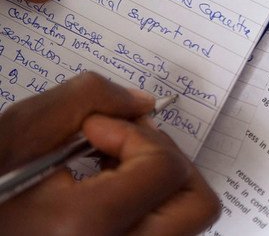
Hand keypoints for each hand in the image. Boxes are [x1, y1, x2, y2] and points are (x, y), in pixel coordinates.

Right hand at [0, 72, 220, 234]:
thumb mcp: (16, 134)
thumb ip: (84, 100)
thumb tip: (142, 104)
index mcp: (88, 226)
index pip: (164, 169)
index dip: (137, 134)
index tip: (97, 127)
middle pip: (197, 203)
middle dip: (168, 159)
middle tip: (125, 143)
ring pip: (185, 219)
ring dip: (161, 180)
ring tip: (112, 165)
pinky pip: (163, 229)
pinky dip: (149, 201)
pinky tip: (106, 188)